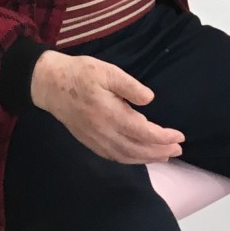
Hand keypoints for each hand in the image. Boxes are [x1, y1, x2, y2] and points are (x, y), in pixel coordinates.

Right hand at [30, 52, 183, 163]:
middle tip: (179, 150)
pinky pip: (112, 156)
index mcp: (110, 114)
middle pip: (136, 149)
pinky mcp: (88, 141)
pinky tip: (139, 157)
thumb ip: (129, 86)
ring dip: (146, 158)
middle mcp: (103, 132)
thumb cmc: (81, 74)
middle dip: (159, 151)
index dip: (163, 137)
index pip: (142, 132)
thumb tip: (150, 99)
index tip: (180, 137)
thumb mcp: (108, 71)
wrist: (49, 85)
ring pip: (124, 155)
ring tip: (165, 156)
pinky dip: (129, 159)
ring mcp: (94, 139)